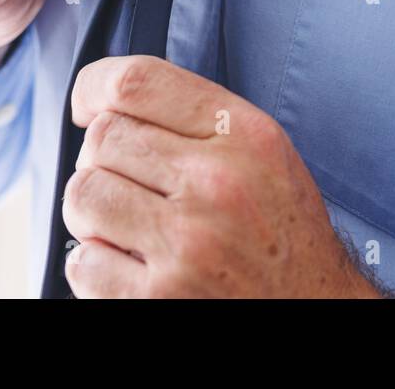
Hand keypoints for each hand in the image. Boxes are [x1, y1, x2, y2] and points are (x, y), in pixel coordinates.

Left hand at [63, 55, 379, 297]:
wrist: (313, 311)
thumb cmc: (284, 235)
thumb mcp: (267, 154)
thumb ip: (199, 119)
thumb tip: (108, 101)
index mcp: (244, 136)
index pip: (137, 82)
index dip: (93, 87)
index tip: (86, 106)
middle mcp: (215, 184)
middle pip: (102, 137)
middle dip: (101, 160)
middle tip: (128, 184)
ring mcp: (185, 244)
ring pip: (82, 195)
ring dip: (90, 211)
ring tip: (123, 225)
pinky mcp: (157, 299)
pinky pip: (81, 264)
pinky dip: (94, 267)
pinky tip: (130, 267)